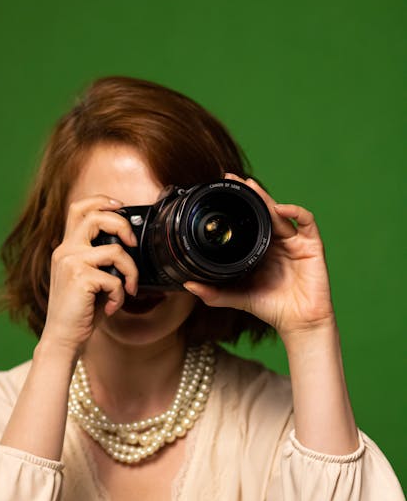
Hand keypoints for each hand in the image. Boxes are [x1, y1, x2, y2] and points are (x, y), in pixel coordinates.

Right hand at [40, 194, 138, 352]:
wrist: (63, 338)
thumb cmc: (81, 311)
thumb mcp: (90, 279)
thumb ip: (101, 259)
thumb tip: (129, 245)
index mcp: (66, 248)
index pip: (79, 208)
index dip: (102, 201)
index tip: (121, 207)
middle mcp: (65, 251)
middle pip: (96, 216)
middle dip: (122, 226)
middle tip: (133, 244)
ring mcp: (70, 263)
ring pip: (115, 251)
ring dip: (131, 271)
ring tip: (129, 289)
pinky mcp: (79, 278)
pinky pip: (114, 279)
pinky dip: (120, 295)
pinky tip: (113, 307)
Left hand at [183, 173, 334, 338]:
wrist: (298, 323)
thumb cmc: (271, 308)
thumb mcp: (237, 298)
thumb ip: (214, 293)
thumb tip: (188, 285)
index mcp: (260, 250)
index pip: (248, 221)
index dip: (238, 206)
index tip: (221, 191)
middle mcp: (277, 242)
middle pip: (263, 211)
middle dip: (250, 194)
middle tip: (233, 178)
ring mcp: (295, 242)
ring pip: (280, 213)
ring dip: (267, 198)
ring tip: (251, 187)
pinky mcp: (311, 246)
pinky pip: (306, 222)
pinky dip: (295, 212)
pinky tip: (280, 209)